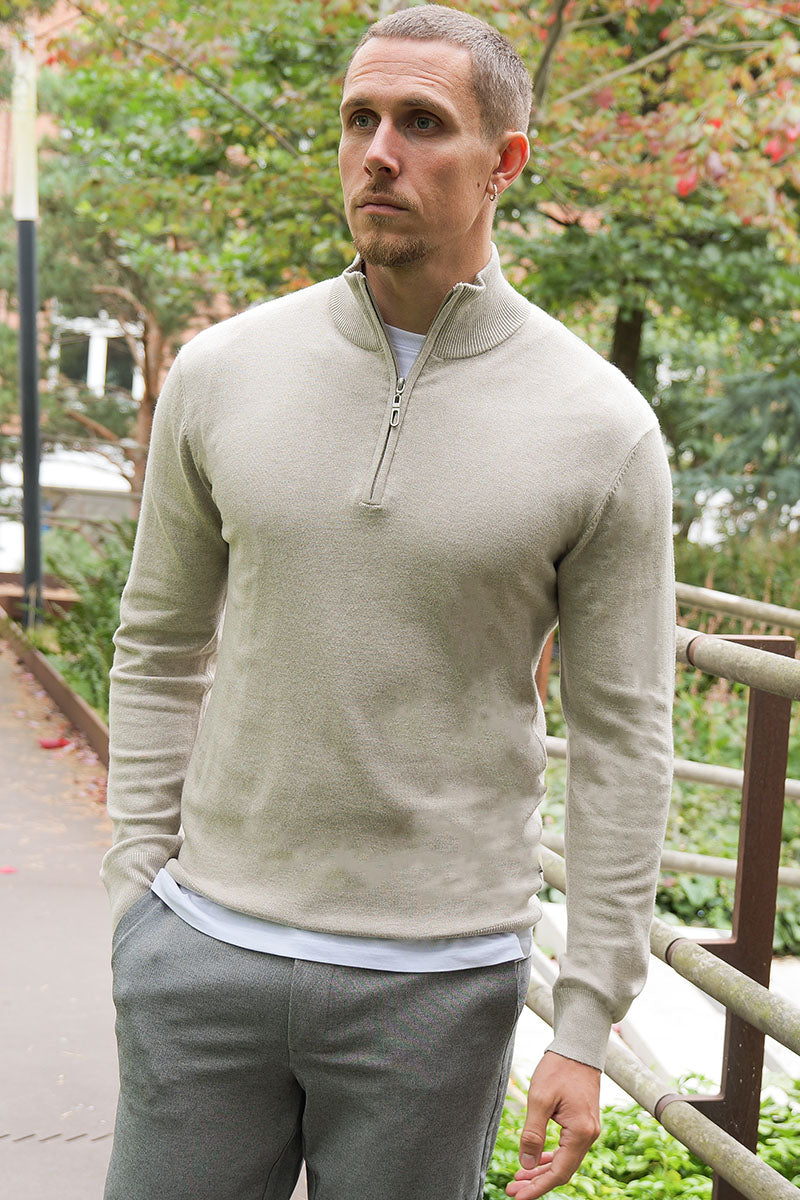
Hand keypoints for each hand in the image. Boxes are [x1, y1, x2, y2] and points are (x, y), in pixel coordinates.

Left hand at [505, 1050, 600, 1197]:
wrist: (578, 1048)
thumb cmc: (559, 1069)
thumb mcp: (540, 1100)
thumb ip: (532, 1134)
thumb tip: (526, 1165)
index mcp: (580, 1133)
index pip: (559, 1172)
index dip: (537, 1187)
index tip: (518, 1197)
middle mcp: (589, 1135)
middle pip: (562, 1170)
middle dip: (537, 1182)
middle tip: (512, 1189)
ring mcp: (588, 1130)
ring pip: (564, 1161)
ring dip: (542, 1171)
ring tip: (520, 1177)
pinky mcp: (583, 1124)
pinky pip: (567, 1149)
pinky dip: (551, 1157)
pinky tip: (536, 1160)